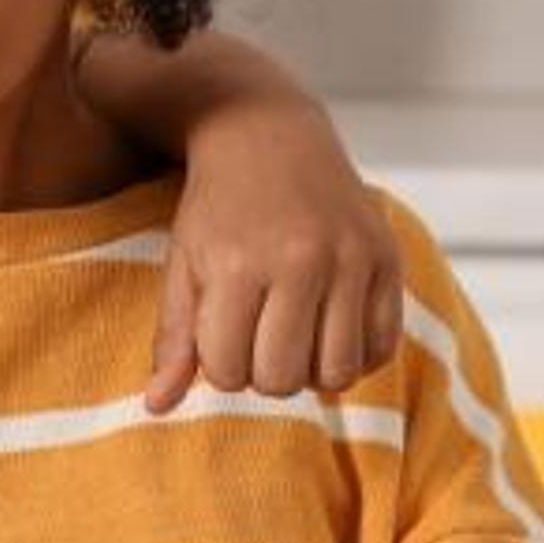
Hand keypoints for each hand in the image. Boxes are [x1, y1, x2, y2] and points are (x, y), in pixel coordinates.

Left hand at [145, 103, 403, 411]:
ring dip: (311, 371)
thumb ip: (174, 339)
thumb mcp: (183, 264)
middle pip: (284, 379)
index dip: (219, 367)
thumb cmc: (216, 207)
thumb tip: (156, 408)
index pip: (228, 370)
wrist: (267, 134)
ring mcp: (351, 260)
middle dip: (262, 374)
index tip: (218, 336)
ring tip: (292, 337)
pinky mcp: (387, 259)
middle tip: (255, 339)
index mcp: (238, 266)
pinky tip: (330, 331)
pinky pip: (382, 347)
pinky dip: (356, 356)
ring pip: (338, 371)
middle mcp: (301, 263)